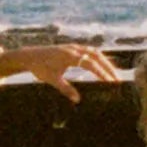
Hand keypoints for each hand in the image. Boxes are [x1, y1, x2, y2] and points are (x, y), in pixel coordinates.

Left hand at [0, 44, 120, 101]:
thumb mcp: (52, 80)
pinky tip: (102, 66)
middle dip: (108, 68)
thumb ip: (65, 89)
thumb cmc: (40, 68)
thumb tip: (78, 100)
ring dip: (105, 62)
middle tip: (117, 80)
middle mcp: (74, 49)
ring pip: (95, 52)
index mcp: (69, 56)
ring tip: (113, 74)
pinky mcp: (72, 48)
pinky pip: (89, 51)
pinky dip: (98, 58)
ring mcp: (74, 47)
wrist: (29, 55)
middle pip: (97, 56)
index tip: (110, 82)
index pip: (91, 64)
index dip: (102, 73)